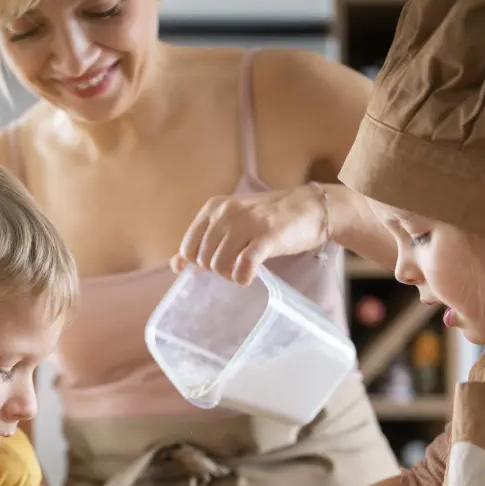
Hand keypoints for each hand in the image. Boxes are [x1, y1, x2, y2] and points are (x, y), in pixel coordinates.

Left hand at [172, 184, 326, 285]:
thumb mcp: (230, 224)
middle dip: (217, 270)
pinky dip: (242, 277)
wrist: (310, 208)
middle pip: (204, 260)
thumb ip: (202, 242)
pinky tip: (248, 277)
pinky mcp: (267, 236)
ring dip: (230, 275)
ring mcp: (247, 223)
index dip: (199, 263)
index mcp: (214, 207)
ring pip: (220, 264)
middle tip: (235, 266)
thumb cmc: (268, 219)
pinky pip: (244, 265)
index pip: (188, 248)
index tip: (218, 262)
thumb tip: (175, 265)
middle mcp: (227, 212)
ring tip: (243, 270)